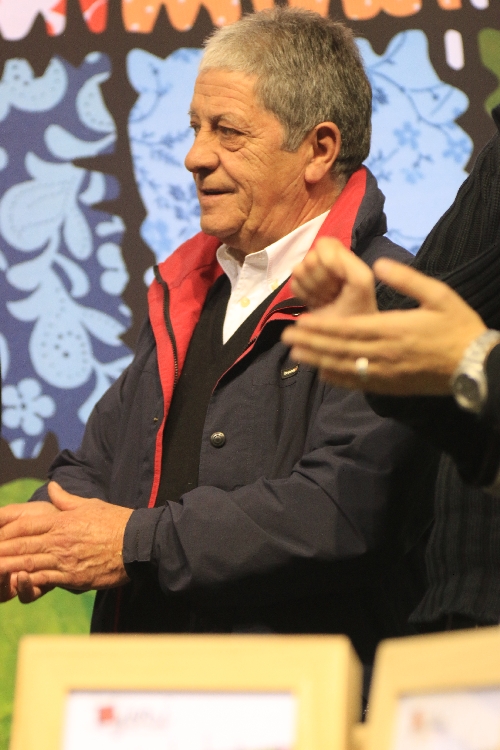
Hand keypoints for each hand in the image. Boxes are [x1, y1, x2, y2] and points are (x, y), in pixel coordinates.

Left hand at [0, 482, 132, 592]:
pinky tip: (14, 583)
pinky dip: (27, 581)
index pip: (25, 525)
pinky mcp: (73, 577)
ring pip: (28, 562)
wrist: (138, 542)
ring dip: (7, 566)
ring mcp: (65, 559)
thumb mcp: (89, 504)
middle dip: (0, 550)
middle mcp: (60, 539)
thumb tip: (51, 486)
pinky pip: (45, 579)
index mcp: (62, 521)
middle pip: (21, 544)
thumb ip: (65, 499)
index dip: (5, 531)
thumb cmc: (115, 521)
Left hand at [283, 257, 487, 394]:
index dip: (320, 328)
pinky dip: (338, 378)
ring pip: (344, 367)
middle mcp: (384, 353)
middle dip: (311, 343)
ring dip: (318, 360)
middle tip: (286, 338)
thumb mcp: (438, 295)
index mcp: (393, 328)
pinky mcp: (390, 385)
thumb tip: (378, 263)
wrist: (475, 365)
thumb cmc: (458, 326)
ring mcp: (386, 372)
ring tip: (296, 354)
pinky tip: (323, 373)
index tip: (299, 322)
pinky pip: (358, 383)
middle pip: (339, 349)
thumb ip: (407, 279)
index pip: (347, 329)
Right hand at [290, 237, 377, 313]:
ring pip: (298, 270)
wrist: (346, 338)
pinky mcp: (302, 289)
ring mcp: (312, 276)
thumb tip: (316, 255)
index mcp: (344, 257)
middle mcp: (326, 263)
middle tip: (333, 294)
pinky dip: (304, 296)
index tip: (338, 279)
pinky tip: (316, 305)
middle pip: (310, 257)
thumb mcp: (360, 282)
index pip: (324, 245)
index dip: (326, 261)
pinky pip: (293, 284)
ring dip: (312, 288)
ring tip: (326, 300)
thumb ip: (345, 261)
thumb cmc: (359, 310)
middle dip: (320, 279)